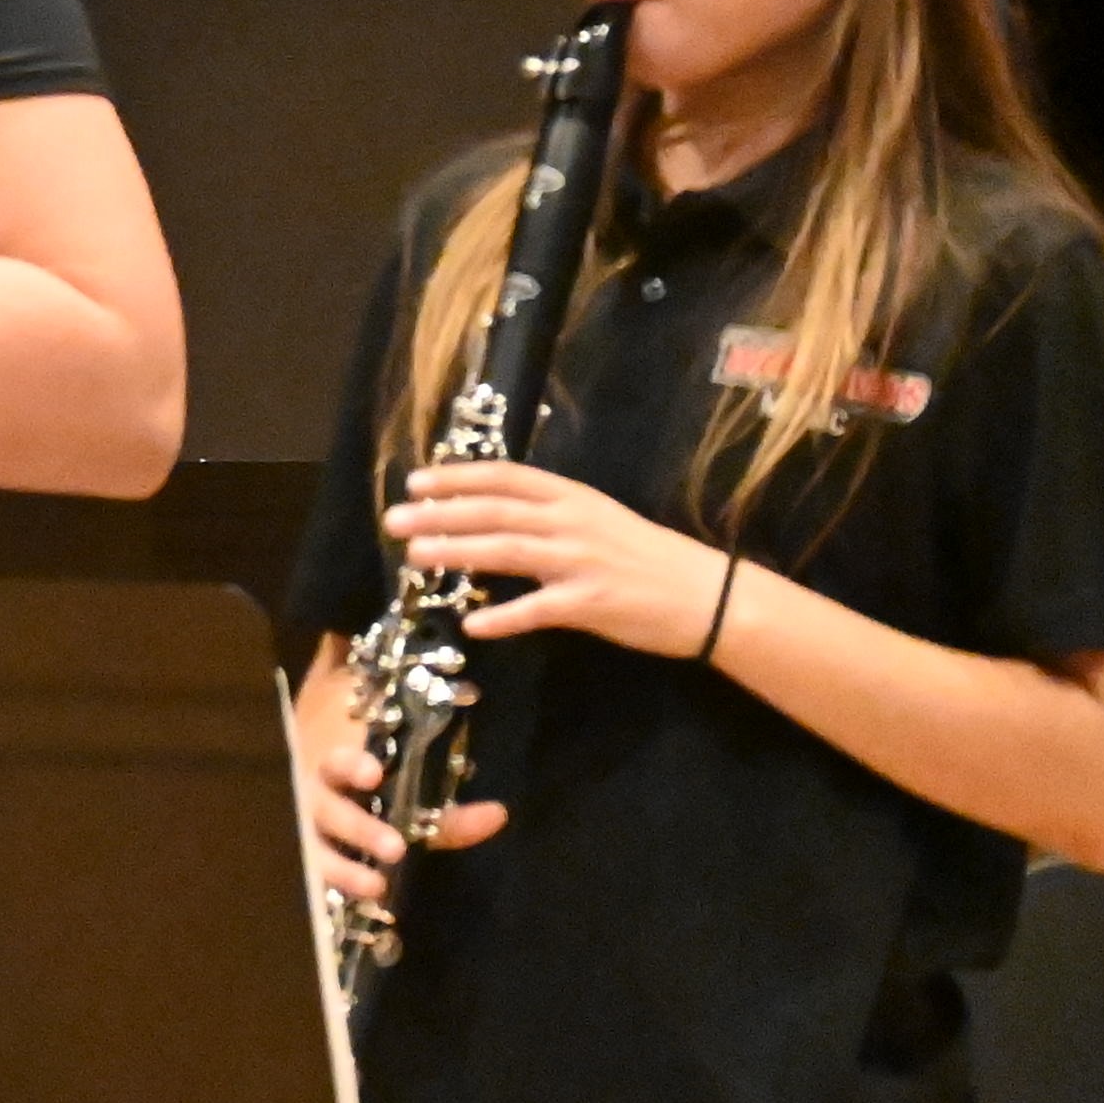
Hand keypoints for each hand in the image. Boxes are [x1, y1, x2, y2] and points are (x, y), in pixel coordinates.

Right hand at [292, 681, 502, 905]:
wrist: (309, 794)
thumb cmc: (366, 784)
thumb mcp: (408, 793)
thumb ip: (449, 809)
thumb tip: (499, 815)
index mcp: (334, 767)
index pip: (337, 763)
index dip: (352, 767)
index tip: (374, 774)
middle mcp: (313, 798)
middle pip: (327, 811)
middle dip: (358, 829)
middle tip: (394, 848)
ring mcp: (302, 833)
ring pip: (314, 850)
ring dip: (343, 870)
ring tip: (376, 888)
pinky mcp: (303, 862)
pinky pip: (312, 878)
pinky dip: (333, 892)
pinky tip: (357, 906)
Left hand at [397, 461, 732, 660]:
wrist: (708, 596)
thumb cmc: (646, 557)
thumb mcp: (597, 520)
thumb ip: (548, 516)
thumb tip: (490, 513)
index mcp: (573, 499)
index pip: (506, 478)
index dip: (458, 477)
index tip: (416, 480)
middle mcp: (572, 523)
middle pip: (496, 511)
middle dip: (441, 514)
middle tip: (396, 520)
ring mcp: (581, 562)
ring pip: (508, 551)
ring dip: (458, 552)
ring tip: (416, 557)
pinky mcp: (592, 604)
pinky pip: (539, 610)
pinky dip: (504, 617)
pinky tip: (473, 625)